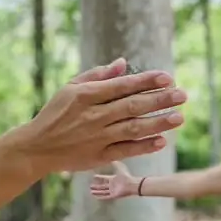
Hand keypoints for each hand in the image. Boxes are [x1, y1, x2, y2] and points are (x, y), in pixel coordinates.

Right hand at [15, 58, 185, 173]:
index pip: (122, 86)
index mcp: (85, 96)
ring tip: (179, 118)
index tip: (168, 77)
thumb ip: (97, 75)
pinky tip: (162, 140)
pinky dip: (144, 146)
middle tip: (183, 95)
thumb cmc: (56, 113)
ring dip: (158, 123)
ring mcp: (97, 138)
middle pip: (132, 106)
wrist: (37, 148)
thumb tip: (123, 63)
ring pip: (133, 129)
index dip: (146, 81)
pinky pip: (126, 150)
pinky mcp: (98, 156)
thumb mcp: (70, 88)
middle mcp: (93, 116)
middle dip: (160, 100)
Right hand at [89, 169, 139, 200]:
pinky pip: (106, 196)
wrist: (131, 184)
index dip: (99, 178)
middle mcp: (112, 185)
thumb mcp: (119, 167)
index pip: (104, 178)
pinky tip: (95, 196)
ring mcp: (113, 191)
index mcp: (113, 179)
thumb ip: (115, 164)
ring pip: (103, 192)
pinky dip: (101, 196)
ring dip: (97, 192)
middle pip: (103, 186)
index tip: (94, 177)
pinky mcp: (113, 196)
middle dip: (97, 186)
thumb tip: (111, 158)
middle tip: (90, 186)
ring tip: (91, 191)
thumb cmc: (125, 176)